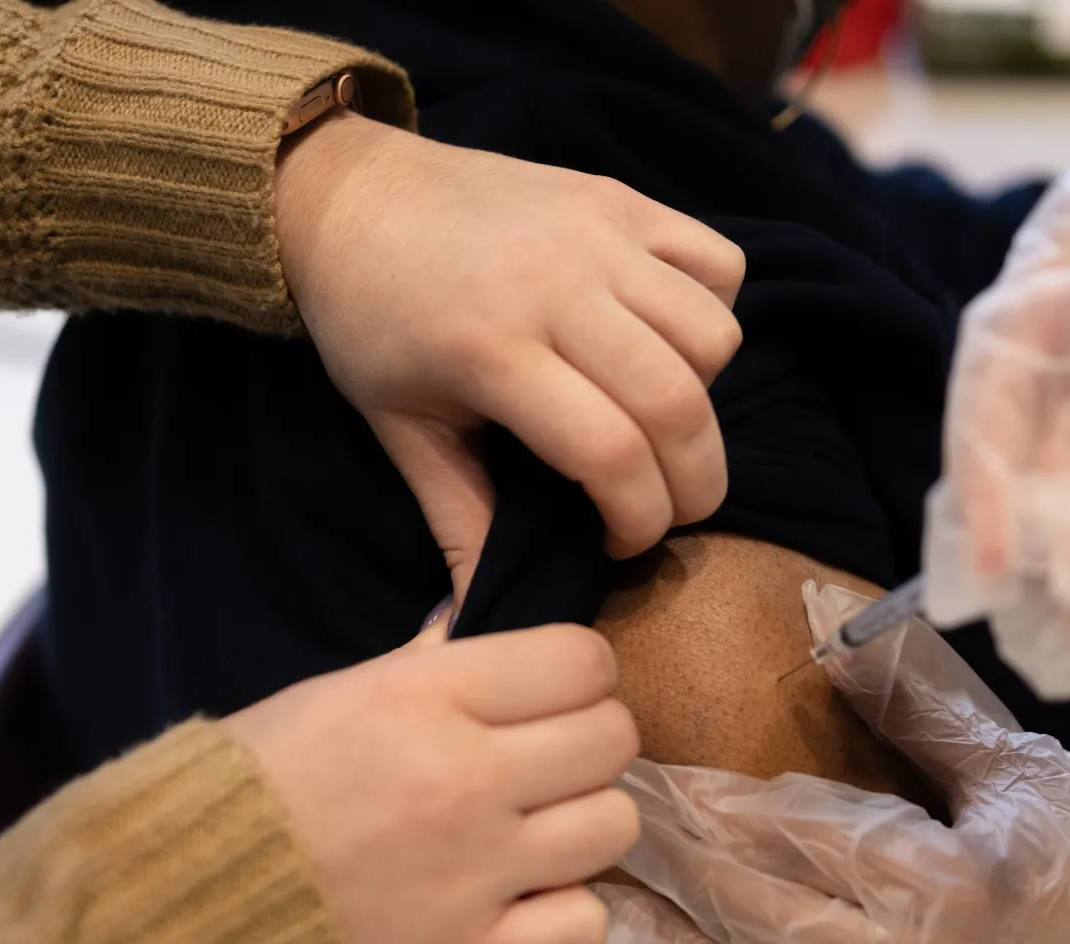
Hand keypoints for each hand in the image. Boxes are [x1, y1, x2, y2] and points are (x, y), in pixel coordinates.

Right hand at [226, 618, 638, 943]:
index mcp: (427, 697)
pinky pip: (585, 925)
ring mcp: (476, 873)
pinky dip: (563, 917)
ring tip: (533, 836)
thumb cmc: (253, 788)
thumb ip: (424, 666)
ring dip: (583, 828)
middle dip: (588, 745)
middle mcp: (465, 778)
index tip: (550, 697)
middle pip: (613, 739)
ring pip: (613, 828)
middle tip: (545, 767)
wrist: (180, 910)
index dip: (577, 676)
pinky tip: (520, 904)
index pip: (582, 660)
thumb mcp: (334, 695)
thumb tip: (474, 630)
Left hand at [274, 113, 746, 599]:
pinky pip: (719, 262)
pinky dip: (714, 313)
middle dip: (695, 484)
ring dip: (705, 399)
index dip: (639, 520)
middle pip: (679, 404)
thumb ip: (456, 521)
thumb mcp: (400, 429)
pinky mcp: (620, 200)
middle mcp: (555, 285)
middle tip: (670, 510)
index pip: (611, 453)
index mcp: (490, 350)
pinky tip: (664, 342)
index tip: (618, 543)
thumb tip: (478, 621)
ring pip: (713, 336)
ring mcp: (596, 233)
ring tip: (658, 421)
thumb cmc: (369, 322)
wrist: (350, 196)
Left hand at [583, 582, 1069, 943]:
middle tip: (588, 832)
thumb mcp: (1019, 765)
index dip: (704, 804)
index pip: (790, 836)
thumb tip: (834, 633)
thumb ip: (918, 705)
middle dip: (665, 872)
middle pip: (753, 917)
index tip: (636, 771)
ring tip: (596, 920)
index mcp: (943, 886)